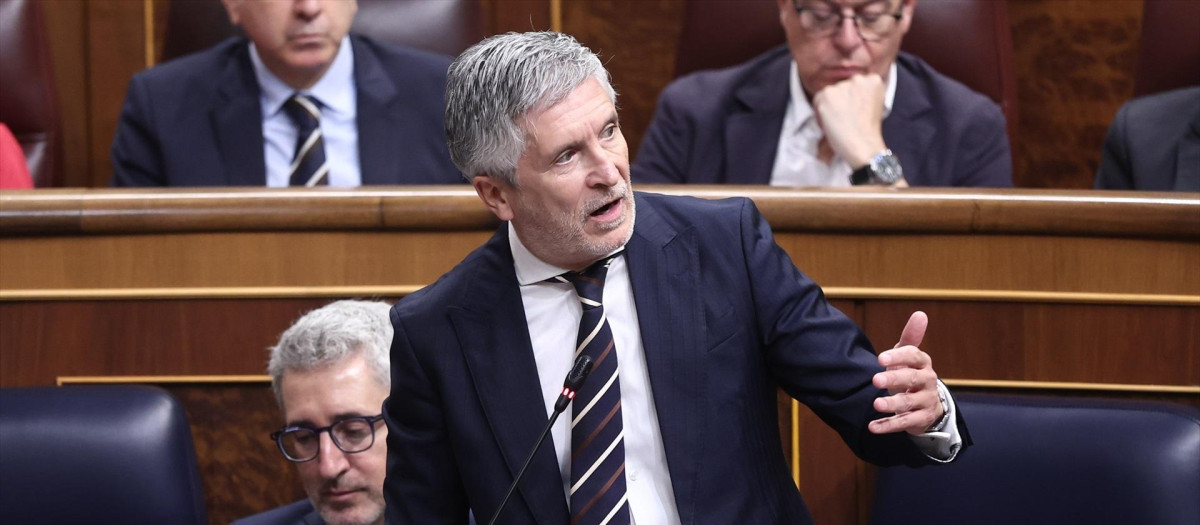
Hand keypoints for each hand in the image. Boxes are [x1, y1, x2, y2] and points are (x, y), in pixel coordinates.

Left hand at [811, 74, 886, 168]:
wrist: (863, 145)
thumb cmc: (868, 132)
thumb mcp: (873, 106)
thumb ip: (862, 95)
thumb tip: (846, 96)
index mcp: (873, 81)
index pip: (856, 85)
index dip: (852, 100)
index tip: (855, 112)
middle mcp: (858, 79)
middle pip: (842, 87)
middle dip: (840, 101)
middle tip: (845, 119)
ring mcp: (842, 86)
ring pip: (829, 94)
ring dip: (830, 107)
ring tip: (839, 123)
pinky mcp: (827, 95)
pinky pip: (817, 101)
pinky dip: (820, 113)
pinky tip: (831, 125)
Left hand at [868, 311, 944, 434]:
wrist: (928, 405)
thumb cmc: (911, 374)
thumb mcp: (910, 356)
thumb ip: (911, 337)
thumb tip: (920, 313)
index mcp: (922, 363)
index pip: (914, 356)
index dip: (898, 356)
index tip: (880, 358)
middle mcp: (927, 381)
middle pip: (911, 379)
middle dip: (894, 379)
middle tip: (875, 380)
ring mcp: (925, 401)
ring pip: (909, 402)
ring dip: (892, 404)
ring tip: (876, 404)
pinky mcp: (921, 419)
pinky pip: (904, 423)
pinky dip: (888, 425)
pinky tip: (873, 427)